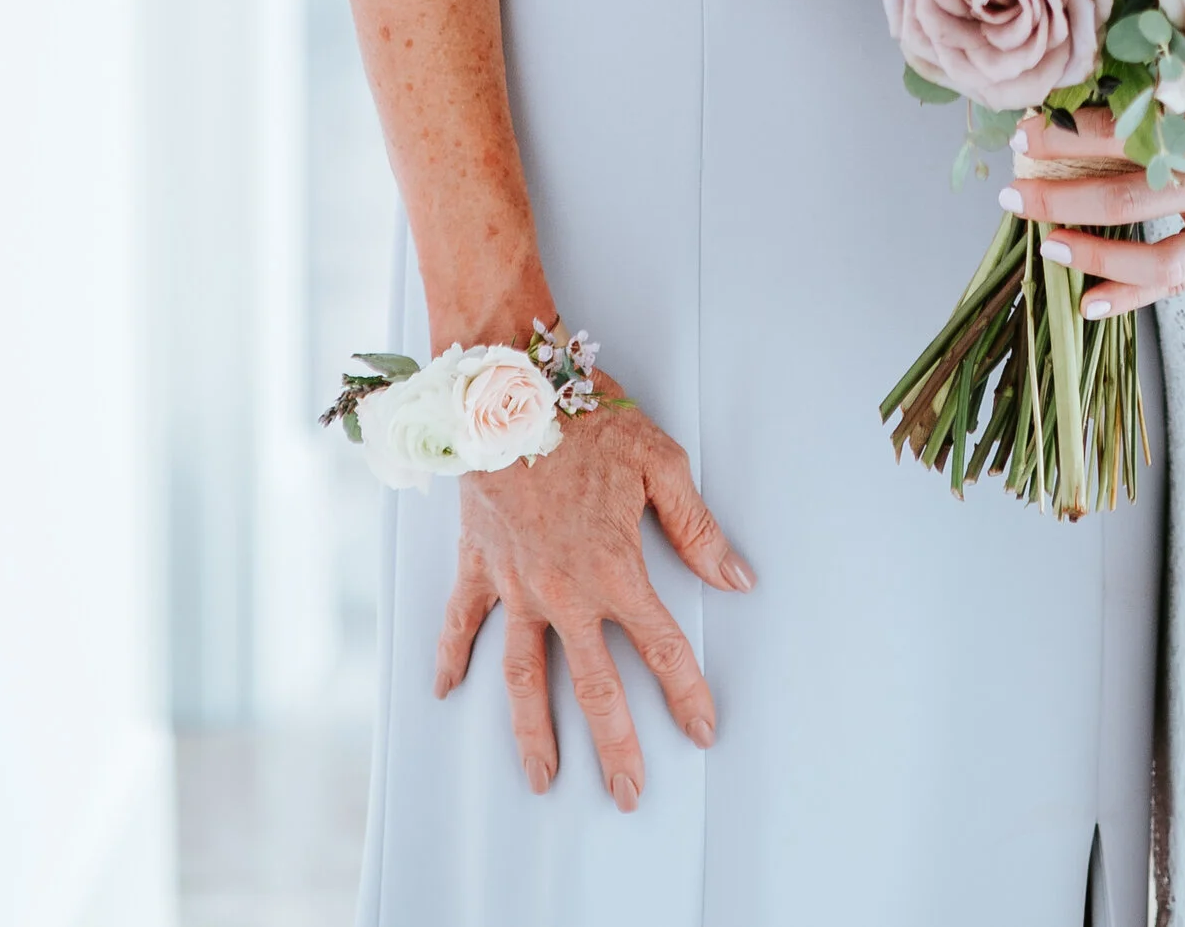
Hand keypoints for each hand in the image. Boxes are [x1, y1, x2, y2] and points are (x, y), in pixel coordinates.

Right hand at [435, 390, 752, 803]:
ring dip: (532, 732)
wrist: (510, 388)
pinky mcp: (478, 567)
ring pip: (522, 677)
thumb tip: (738, 577)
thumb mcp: (660, 463)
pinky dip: (451, 658)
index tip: (702, 731)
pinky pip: (461, 623)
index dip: (686, 692)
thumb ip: (698, 529)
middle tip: (628, 795)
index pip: (661, 646)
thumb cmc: (589, 418)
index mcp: (614, 569)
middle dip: (615, 746)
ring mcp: (515, 586)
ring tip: (542, 779)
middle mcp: (563, 593)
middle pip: (593, 687)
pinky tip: (446, 692)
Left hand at [1005, 108, 1184, 315]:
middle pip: (1127, 194)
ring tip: (1046, 245)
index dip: (1070, 135)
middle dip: (1060, 193)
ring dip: (1092, 251)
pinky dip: (1132, 296)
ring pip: (1154, 257)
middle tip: (1012, 191)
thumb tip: (1084, 101)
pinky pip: (1182, 284)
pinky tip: (1088, 300)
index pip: (1125, 133)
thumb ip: (1164, 98)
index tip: (1025, 131)